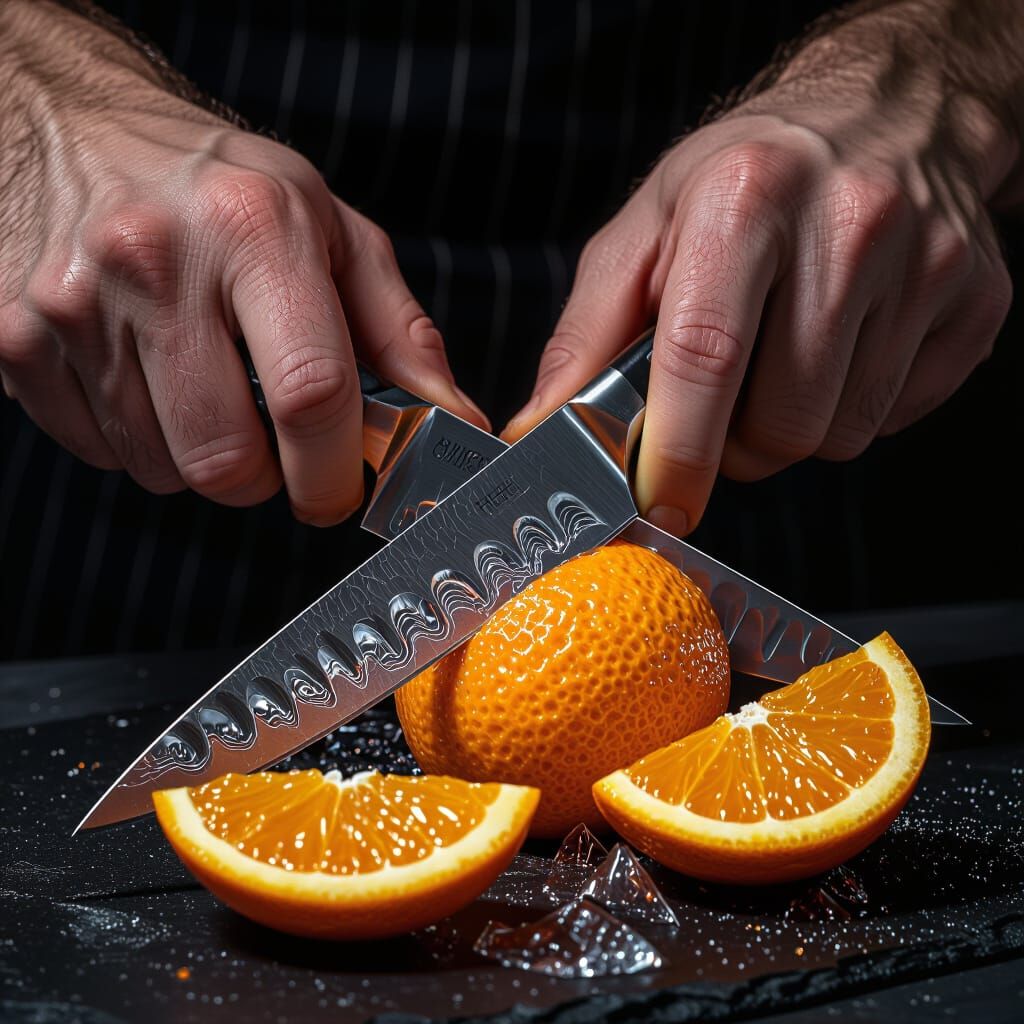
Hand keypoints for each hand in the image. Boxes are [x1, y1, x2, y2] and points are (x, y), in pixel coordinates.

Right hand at [0, 2, 484, 525]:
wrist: (77, 127)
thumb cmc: (223, 186)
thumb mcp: (332, 232)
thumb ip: (400, 333)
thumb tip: (454, 420)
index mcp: (254, 229)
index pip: (311, 393)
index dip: (334, 472)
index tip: (340, 491)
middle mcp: (154, 264)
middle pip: (227, 459)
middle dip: (265, 479)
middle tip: (273, 442)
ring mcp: (72, 306)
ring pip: (162, 469)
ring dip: (200, 456)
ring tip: (205, 384)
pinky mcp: (14, 341)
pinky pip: (100, 452)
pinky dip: (138, 439)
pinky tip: (146, 376)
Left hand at [504, 22, 1014, 535]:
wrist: (884, 114)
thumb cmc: (749, 176)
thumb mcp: (647, 230)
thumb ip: (587, 334)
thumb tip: (541, 426)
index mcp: (745, 201)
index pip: (705, 360)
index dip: (677, 454)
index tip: (662, 500)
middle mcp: (848, 228)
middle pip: (780, 426)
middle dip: (736, 445)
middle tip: (723, 402)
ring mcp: (926, 265)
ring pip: (840, 435)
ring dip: (794, 427)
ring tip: (782, 361)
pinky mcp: (976, 301)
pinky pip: (897, 417)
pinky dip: (854, 407)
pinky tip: (842, 348)